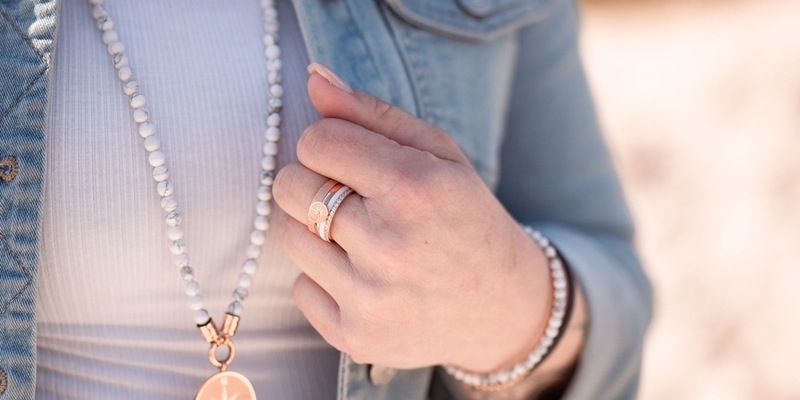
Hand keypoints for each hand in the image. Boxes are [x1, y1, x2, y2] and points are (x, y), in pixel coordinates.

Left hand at [272, 64, 552, 372]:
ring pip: (287, 236)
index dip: (328, 144)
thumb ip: (373, 113)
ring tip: (361, 238)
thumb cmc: (467, 218)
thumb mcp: (439, 154)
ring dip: (315, 230)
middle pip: (289, 187)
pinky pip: (298, 287)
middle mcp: (388, 244)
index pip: (317, 141)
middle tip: (354, 198)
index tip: (350, 158)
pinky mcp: (354, 336)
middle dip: (312, 182)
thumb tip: (313, 79)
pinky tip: (365, 278)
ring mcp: (369, 297)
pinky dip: (323, 279)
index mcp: (414, 187)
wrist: (503, 307)